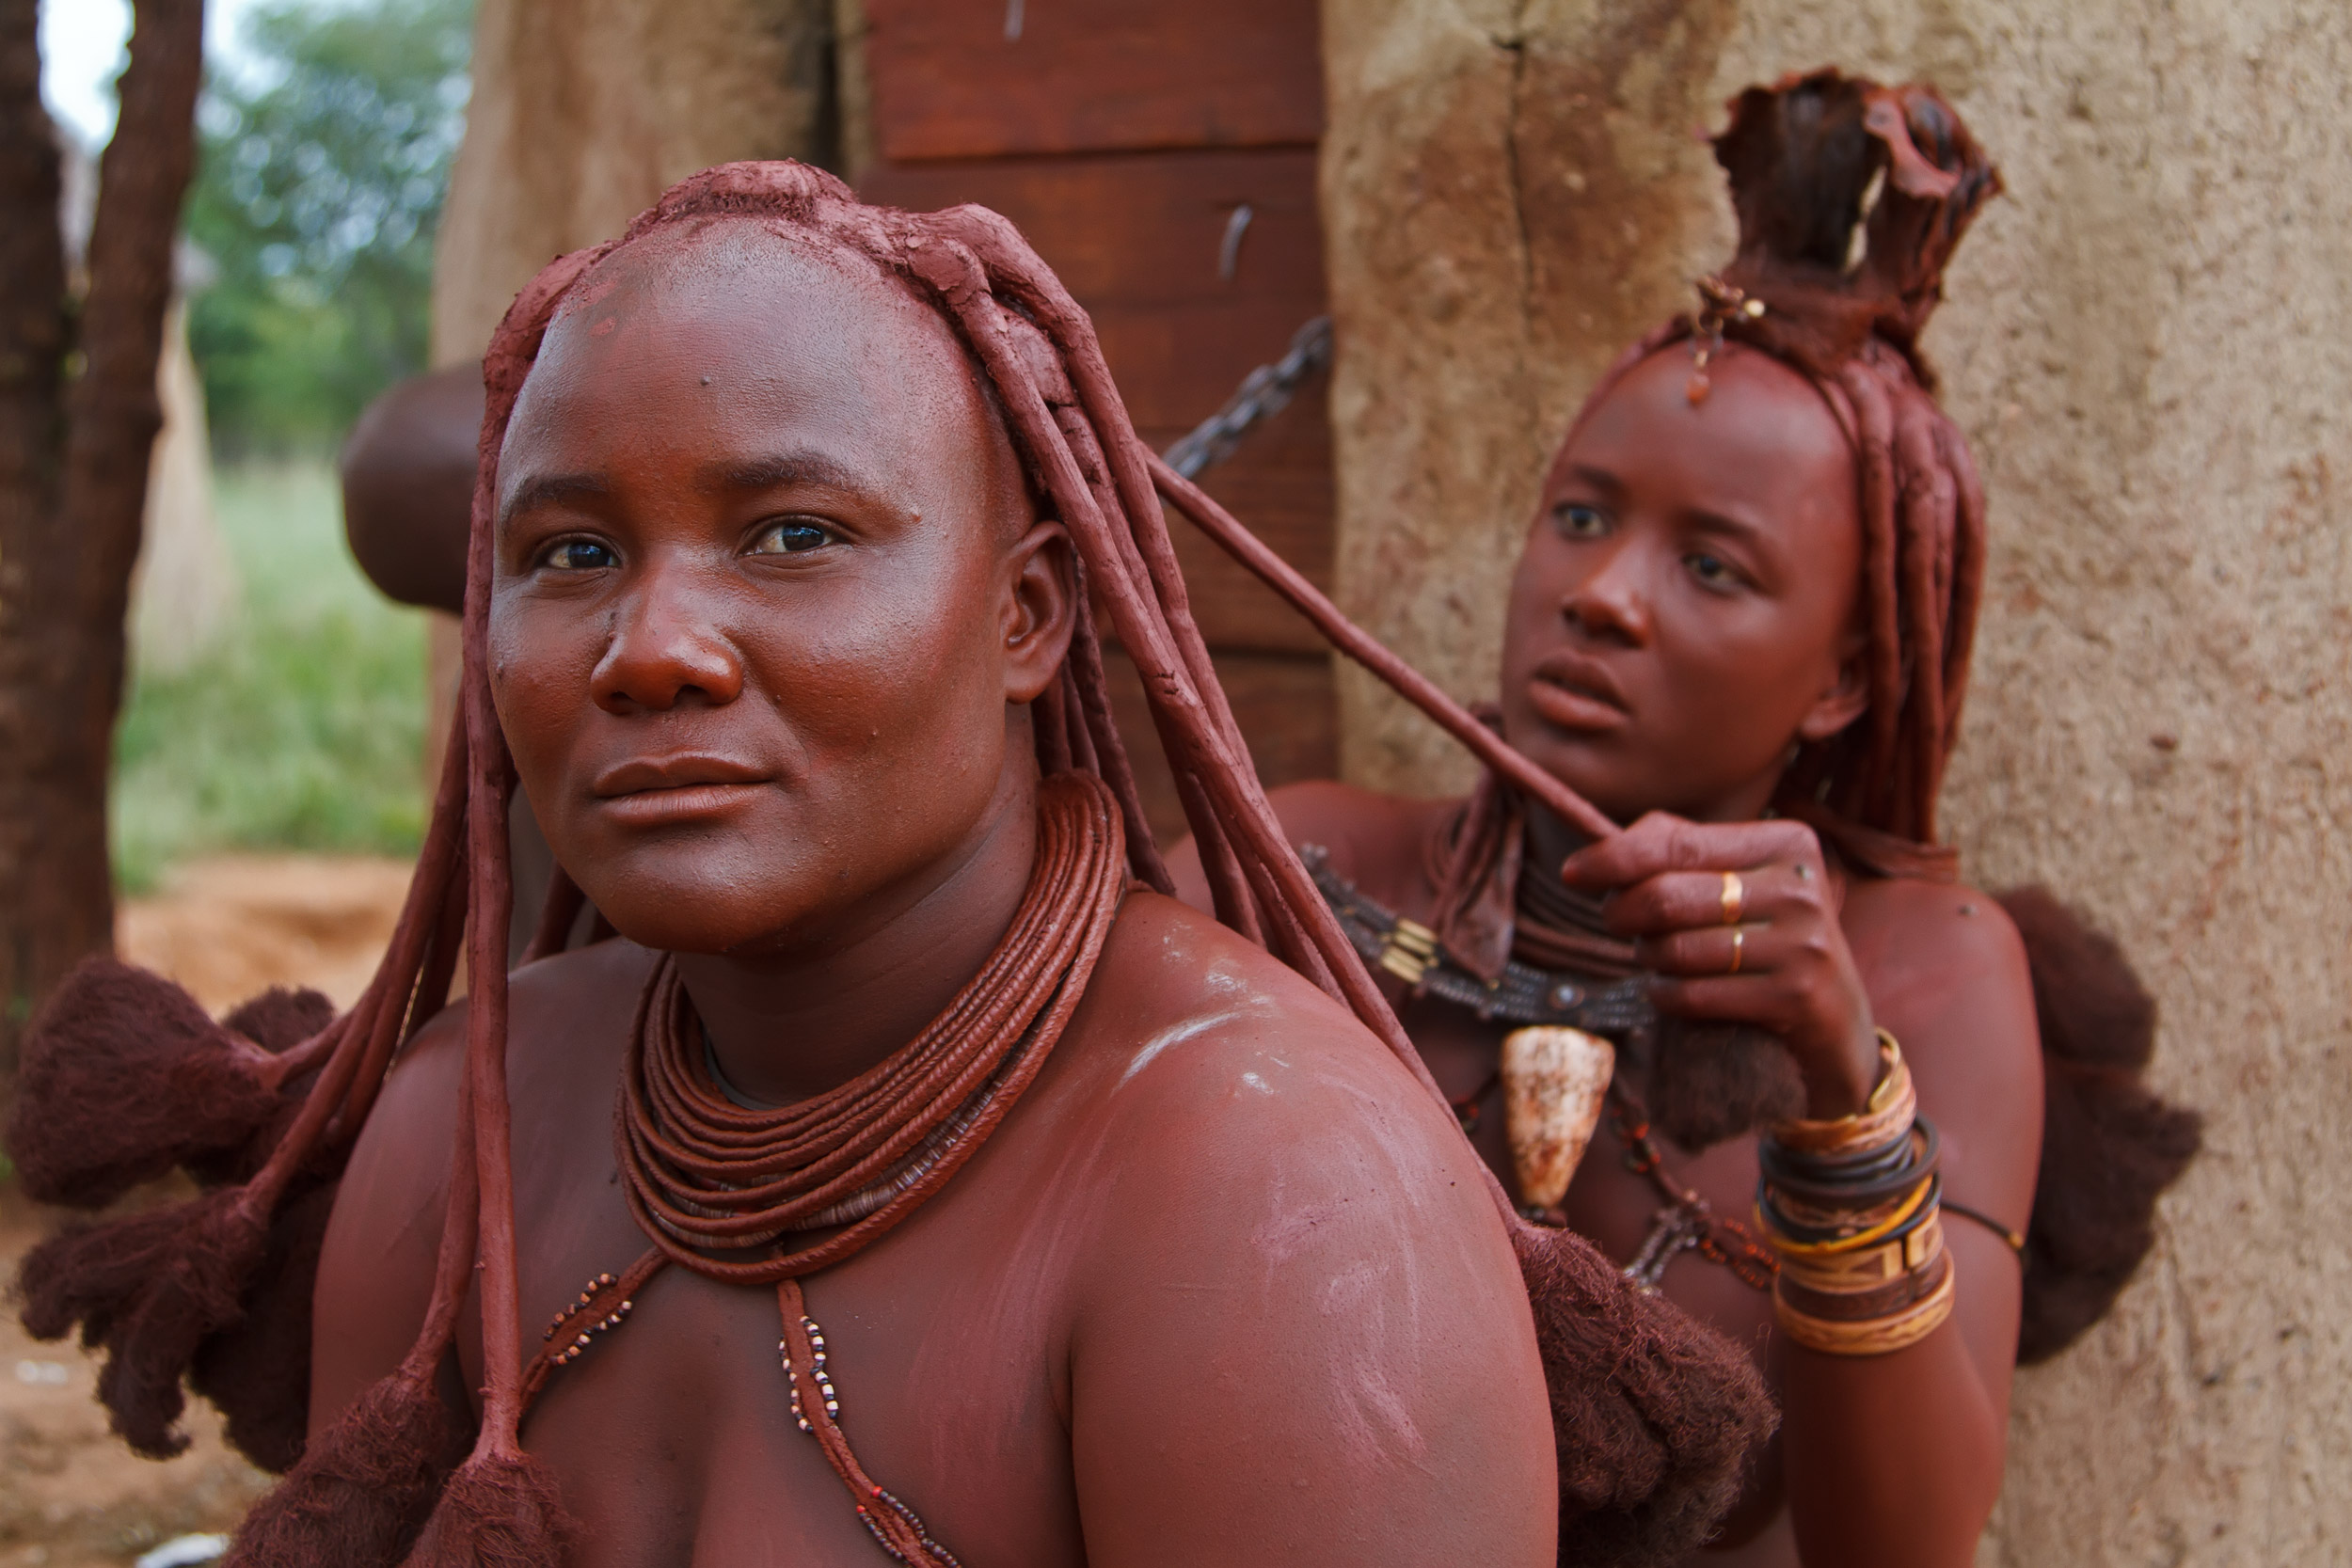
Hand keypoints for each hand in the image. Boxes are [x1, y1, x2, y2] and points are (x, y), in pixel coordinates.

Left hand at [1558, 813, 1879, 1118]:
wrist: (1837, 1030)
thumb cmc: (1766, 946)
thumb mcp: (1738, 886)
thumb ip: (1679, 850)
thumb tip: (1602, 846)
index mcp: (1786, 842)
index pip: (1677, 841)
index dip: (1613, 858)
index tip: (1572, 873)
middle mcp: (1800, 886)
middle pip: (1667, 896)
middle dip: (1623, 914)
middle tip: (1619, 925)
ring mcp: (1804, 942)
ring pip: (1676, 949)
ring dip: (1649, 960)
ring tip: (1659, 960)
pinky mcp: (1797, 996)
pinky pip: (1694, 993)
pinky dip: (1666, 996)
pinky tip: (1672, 993)